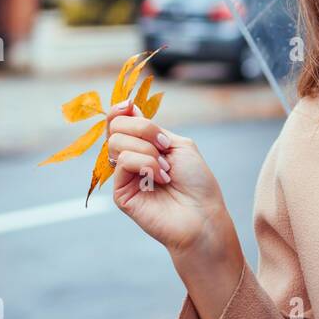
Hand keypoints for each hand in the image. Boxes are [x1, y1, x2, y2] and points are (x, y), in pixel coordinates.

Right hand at [106, 101, 241, 263]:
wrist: (202, 213)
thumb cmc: (196, 181)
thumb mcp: (179, 144)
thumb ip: (153, 128)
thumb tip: (129, 108)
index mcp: (144, 145)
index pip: (119, 121)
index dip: (119, 109)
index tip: (128, 104)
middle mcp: (131, 158)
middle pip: (116, 127)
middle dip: (144, 129)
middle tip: (165, 146)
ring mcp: (124, 176)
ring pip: (117, 142)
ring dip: (147, 150)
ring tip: (166, 169)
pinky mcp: (120, 193)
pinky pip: (123, 162)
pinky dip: (146, 164)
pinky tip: (161, 179)